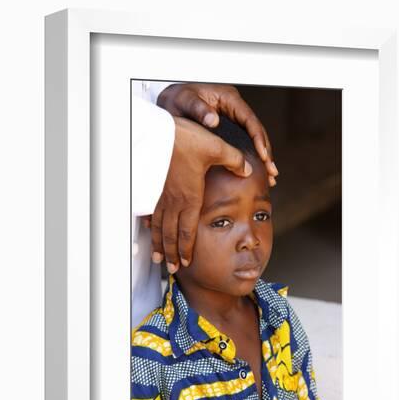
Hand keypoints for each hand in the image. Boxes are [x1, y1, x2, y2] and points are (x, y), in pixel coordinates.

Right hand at [151, 116, 253, 273]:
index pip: (188, 230)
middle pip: (171, 234)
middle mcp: (175, 201)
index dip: (187, 248)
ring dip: (159, 244)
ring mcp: (161, 195)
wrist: (158, 130)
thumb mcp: (217, 148)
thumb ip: (234, 160)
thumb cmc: (186, 139)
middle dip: (172, 254)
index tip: (187, 262)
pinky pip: (150, 211)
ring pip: (159, 226)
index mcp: (192, 196)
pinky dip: (150, 224)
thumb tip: (248, 168)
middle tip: (172, 269)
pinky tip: (149, 231)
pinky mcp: (152, 187)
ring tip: (159, 259)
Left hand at [157, 83, 277, 185]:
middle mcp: (235, 107)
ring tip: (271, 176)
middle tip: (272, 171)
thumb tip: (213, 120)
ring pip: (254, 138)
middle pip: (256, 131)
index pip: (250, 120)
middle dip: (266, 152)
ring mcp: (234, 118)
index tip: (263, 156)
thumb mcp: (186, 102)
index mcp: (229, 98)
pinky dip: (253, 156)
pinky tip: (259, 170)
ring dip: (263, 157)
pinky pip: (245, 142)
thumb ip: (198, 109)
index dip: (258, 138)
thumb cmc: (178, 99)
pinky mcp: (230, 128)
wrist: (171, 102)